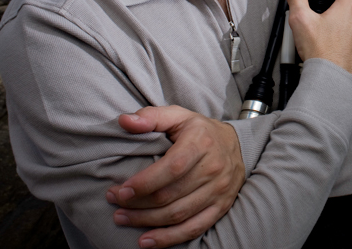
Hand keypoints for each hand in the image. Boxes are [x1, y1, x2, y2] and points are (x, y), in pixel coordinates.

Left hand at [106, 105, 244, 248]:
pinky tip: (146, 241)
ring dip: (146, 221)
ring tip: (122, 218)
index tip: (121, 190)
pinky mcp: (220, 207)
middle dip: (138, 203)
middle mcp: (213, 169)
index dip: (145, 182)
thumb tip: (124, 121)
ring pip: (178, 214)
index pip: (172, 168)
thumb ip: (151, 117)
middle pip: (171, 195)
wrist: (236, 144)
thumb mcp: (179, 116)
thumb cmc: (200, 131)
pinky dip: (168, 238)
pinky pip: (194, 228)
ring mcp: (219, 191)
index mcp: (201, 143)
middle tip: (115, 203)